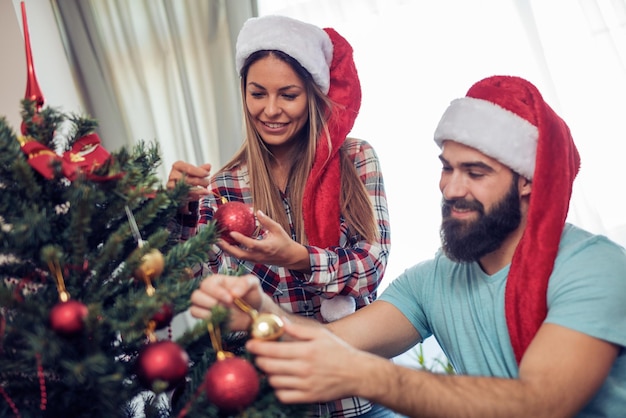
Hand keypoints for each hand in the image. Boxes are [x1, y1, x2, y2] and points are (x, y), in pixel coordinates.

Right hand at [167, 161, 211, 200]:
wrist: (178, 189)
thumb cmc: (187, 178)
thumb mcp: (194, 172)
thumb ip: (201, 169)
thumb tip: (209, 166)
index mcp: (178, 166)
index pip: (189, 168)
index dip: (200, 172)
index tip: (208, 174)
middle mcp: (172, 175)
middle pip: (189, 179)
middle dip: (201, 182)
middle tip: (207, 183)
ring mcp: (171, 185)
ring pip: (188, 189)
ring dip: (199, 191)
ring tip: (207, 191)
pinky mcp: (173, 195)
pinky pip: (185, 196)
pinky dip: (194, 197)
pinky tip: (200, 196)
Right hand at [189, 273, 263, 330]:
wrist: (255, 313)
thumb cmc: (252, 295)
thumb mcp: (253, 283)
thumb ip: (245, 283)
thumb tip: (233, 292)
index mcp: (216, 281)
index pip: (207, 284)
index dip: (217, 292)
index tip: (230, 299)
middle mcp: (208, 293)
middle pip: (196, 296)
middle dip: (210, 303)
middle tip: (226, 307)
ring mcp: (206, 307)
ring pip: (194, 309)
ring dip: (208, 313)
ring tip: (224, 313)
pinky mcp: (208, 319)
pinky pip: (199, 321)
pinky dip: (208, 321)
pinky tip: (221, 319)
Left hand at [218, 210, 309, 271]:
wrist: (289, 257)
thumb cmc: (284, 241)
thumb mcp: (277, 229)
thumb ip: (266, 221)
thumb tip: (256, 211)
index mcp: (265, 248)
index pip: (250, 244)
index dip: (240, 239)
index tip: (231, 232)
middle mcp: (258, 256)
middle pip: (239, 254)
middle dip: (227, 248)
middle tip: (217, 240)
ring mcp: (255, 260)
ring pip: (238, 257)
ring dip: (227, 250)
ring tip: (218, 241)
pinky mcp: (254, 261)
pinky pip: (241, 256)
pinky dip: (233, 251)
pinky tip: (227, 244)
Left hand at [245, 319, 364, 403]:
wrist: (357, 374)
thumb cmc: (339, 352)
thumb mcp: (320, 335)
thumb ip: (298, 330)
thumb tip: (280, 322)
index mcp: (305, 351)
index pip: (272, 350)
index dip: (257, 347)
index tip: (250, 344)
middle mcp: (303, 368)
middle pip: (269, 367)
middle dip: (259, 361)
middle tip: (258, 356)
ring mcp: (305, 384)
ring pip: (274, 382)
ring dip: (268, 375)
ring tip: (271, 368)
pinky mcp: (308, 397)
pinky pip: (283, 396)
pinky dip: (278, 390)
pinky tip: (282, 382)